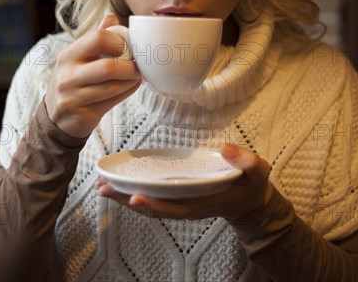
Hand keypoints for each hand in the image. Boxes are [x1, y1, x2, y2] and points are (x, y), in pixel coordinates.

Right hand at [44, 14, 140, 137]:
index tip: (126, 48)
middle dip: (130, 67)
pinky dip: (128, 92)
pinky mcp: (84, 114)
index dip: (118, 42)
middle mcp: (68, 76)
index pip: (97, 38)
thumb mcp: (77, 58)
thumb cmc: (73, 82)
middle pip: (108, 67)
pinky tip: (131, 86)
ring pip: (113, 86)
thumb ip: (95, 38)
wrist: (57, 117)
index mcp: (68, 56)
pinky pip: (113, 101)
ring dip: (131, 81)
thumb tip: (111, 17)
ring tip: (136, 76)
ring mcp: (74, 97)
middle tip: (138, 66)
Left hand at [94, 144, 272, 219]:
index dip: (154, 206)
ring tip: (101, 187)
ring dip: (124, 196)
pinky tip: (119, 183)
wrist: (250, 201)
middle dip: (127, 200)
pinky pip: (153, 196)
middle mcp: (187, 206)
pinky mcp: (177, 196)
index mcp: (203, 203)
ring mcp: (181, 202)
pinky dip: (134, 191)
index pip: (175, 208)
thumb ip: (246, 161)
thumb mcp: (257, 172)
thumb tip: (227, 149)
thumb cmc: (252, 186)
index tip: (134, 198)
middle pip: (153, 207)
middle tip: (102, 189)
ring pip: (149, 203)